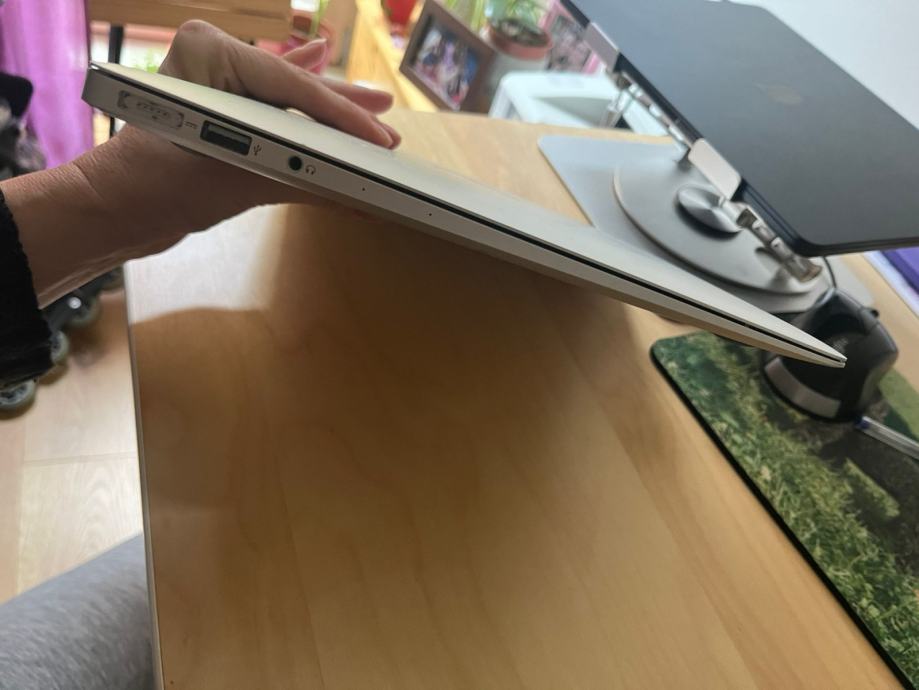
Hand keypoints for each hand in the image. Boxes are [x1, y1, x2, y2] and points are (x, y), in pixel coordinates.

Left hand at [3, 21, 401, 304]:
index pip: (291, 88)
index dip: (342, 117)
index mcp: (210, 55)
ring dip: (328, 111)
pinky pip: (270, 107)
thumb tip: (355, 189)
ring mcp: (216, 82)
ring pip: (287, 97)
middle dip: (343, 110)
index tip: (380, 139)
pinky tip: (323, 68)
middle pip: (295, 88)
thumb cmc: (158, 187)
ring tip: (375, 112)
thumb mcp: (239, 181)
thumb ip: (300, 179)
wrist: (115, 209)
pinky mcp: (218, 109)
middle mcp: (214, 59)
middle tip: (386, 123)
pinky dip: (299, 107)